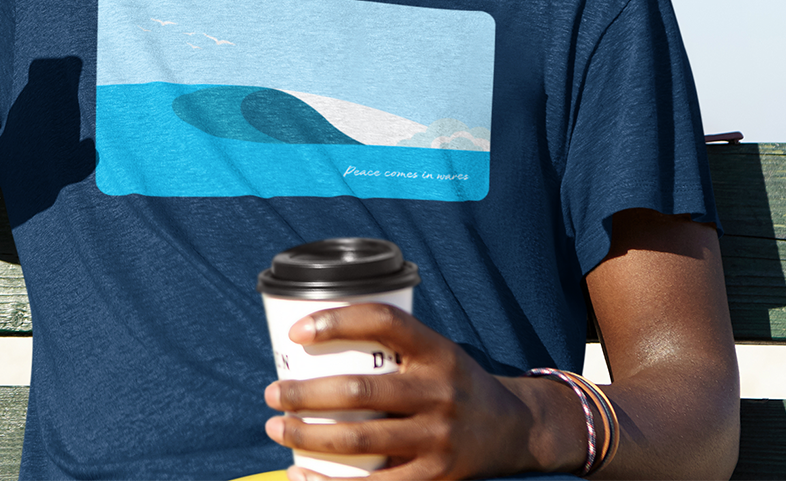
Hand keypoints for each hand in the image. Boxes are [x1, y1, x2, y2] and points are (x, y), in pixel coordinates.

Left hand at [263, 303, 554, 480]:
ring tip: (277, 429)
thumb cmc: (454, 381)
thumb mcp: (436, 350)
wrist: (514, 429)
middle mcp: (438, 391)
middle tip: (272, 393)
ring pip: (359, 440)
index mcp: (436, 349)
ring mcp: (437, 438)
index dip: (338, 320)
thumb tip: (315, 341)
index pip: (383, 321)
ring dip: (308, 435)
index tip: (298, 330)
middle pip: (359, 391)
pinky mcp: (435, 477)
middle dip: (304, 394)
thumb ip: (392, 347)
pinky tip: (300, 473)